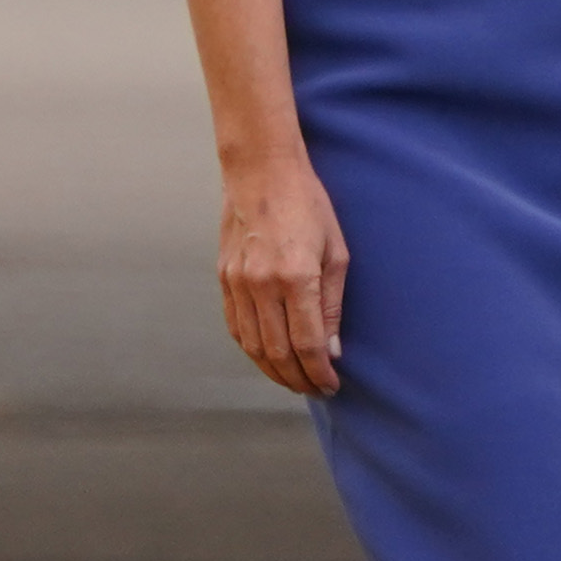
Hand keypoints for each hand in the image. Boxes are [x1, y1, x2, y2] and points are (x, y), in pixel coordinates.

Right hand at [217, 152, 350, 397]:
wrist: (261, 171)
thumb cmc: (307, 205)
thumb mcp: (335, 251)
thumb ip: (332, 304)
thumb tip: (331, 350)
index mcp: (296, 277)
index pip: (307, 344)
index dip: (320, 373)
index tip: (331, 385)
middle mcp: (262, 284)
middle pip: (278, 353)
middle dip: (298, 379)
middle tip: (315, 389)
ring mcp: (238, 282)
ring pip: (252, 346)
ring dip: (274, 371)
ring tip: (293, 380)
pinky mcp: (224, 277)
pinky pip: (236, 327)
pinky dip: (251, 349)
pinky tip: (267, 357)